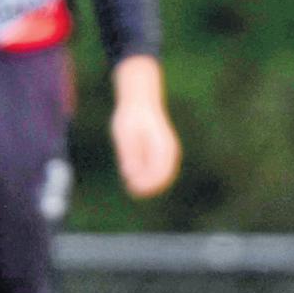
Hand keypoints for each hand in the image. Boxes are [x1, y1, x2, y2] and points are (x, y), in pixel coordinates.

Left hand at [109, 58, 180, 197]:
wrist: (140, 102)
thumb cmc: (130, 117)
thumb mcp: (124, 135)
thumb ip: (129, 154)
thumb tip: (130, 174)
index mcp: (161, 146)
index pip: (159, 173)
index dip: (146, 185)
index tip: (132, 187)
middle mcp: (169, 150)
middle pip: (163, 177)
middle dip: (148, 187)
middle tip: (131, 189)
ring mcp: (169, 152)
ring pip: (163, 176)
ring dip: (149, 183)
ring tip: (131, 185)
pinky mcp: (164, 152)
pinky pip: (160, 170)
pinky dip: (150, 176)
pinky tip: (135, 177)